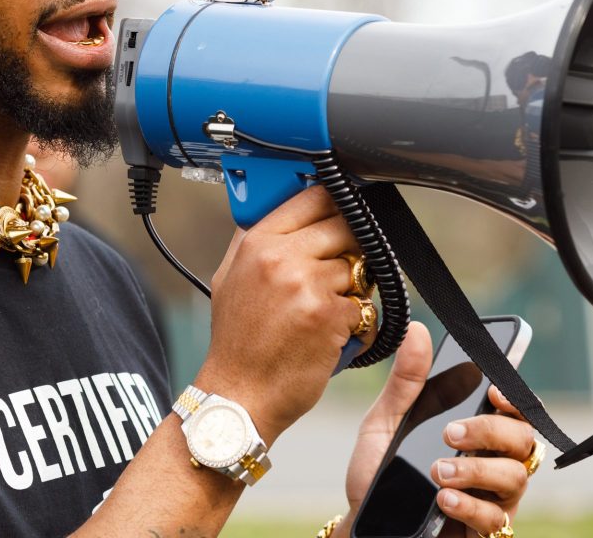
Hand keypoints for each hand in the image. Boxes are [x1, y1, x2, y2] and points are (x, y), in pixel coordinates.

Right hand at [195, 186, 363, 443]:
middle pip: (343, 228)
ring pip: (357, 267)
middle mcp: (281, 258)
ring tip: (332, 311)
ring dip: (354, 288)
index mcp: (258, 243)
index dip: (335, 204)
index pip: (313, 197)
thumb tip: (277, 205)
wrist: (239, 395)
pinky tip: (336, 336)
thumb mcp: (229, 277)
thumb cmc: (237, 342)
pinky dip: (357, 322)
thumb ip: (252, 239)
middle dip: (350, 248)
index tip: (343, 213)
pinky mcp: (329, 315)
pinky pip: (363, 304)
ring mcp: (307, 285)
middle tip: (343, 270)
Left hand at [339, 322, 537, 537]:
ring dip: (476, 470)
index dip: (516, 396)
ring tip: (437, 472)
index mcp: (475, 431)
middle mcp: (492, 462)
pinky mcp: (484, 530)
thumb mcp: (384, 423)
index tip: (494, 390)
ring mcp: (493, 498)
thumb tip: (418, 331)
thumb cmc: (381, 474)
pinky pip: (497, 519)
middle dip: (489, 430)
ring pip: (515, 477)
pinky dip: (472, 506)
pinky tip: (444, 499)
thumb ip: (405, 382)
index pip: (515, 408)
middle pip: (522, 438)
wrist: (367, 526)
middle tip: (450, 433)